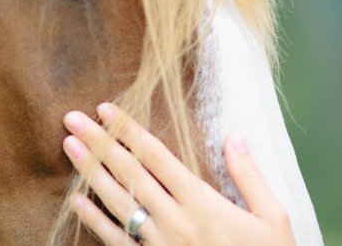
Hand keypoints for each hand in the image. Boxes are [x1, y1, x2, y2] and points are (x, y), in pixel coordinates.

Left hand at [62, 103, 294, 244]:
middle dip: (100, 143)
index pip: (157, 157)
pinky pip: (118, 243)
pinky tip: (76, 202)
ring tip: (69, 147)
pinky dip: (95, 222)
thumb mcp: (272, 218)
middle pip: (130, 174)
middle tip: (72, 118)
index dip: (129, 131)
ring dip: (91, 173)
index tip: (106, 109)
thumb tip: (234, 135)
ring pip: (119, 203)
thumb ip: (250, 175)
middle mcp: (176, 221)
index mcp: (203, 203)